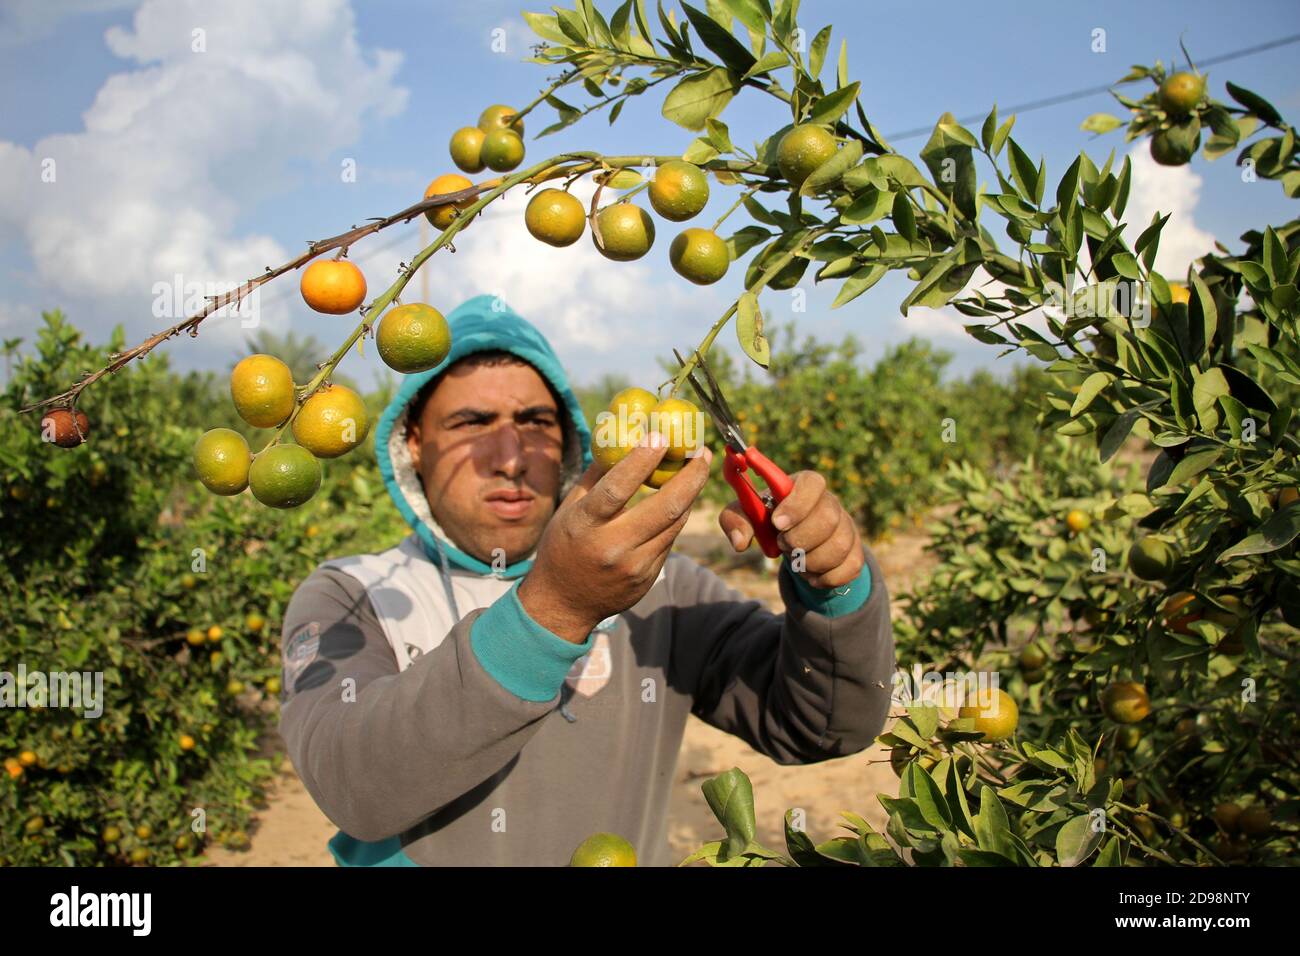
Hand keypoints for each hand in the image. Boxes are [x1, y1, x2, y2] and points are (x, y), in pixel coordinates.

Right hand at [518, 433, 712, 642]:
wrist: (564, 603)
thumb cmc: (564, 545)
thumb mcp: (570, 509)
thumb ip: (597, 475)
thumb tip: (623, 436)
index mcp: (584, 526)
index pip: (616, 489)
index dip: (641, 460)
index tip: (660, 435)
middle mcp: (612, 547)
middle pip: (664, 508)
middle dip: (690, 476)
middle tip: (701, 451)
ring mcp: (634, 566)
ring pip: (675, 523)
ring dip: (690, 493)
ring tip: (697, 467)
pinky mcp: (648, 577)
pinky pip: (670, 539)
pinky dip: (678, 515)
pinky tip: (682, 498)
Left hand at [718, 470, 862, 588]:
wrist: (795, 540)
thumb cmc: (769, 520)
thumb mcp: (747, 515)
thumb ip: (735, 520)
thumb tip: (739, 541)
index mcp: (804, 486)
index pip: (812, 482)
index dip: (797, 503)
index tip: (777, 523)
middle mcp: (830, 503)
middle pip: (829, 517)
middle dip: (800, 538)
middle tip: (784, 546)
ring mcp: (847, 527)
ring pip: (839, 545)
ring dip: (811, 561)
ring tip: (796, 562)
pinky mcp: (855, 551)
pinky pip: (851, 566)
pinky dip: (827, 577)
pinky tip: (811, 575)